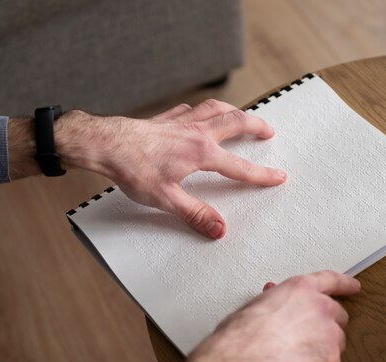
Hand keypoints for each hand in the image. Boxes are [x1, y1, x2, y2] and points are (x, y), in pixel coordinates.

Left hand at [56, 100, 286, 238]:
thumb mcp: (166, 198)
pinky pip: (190, 109)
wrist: (106, 144)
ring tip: (243, 116)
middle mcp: (196, 133)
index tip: (279, 177)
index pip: (239, 167)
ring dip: (234, 111)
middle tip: (270, 131)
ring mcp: (181, 122)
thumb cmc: (133, 169)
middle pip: (236, 122)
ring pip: (215, 109)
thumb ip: (195, 214)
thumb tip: (219, 229)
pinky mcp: (165, 119)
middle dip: (256, 126)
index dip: (261, 174)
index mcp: (201, 153)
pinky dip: (202, 110)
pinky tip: (199, 114)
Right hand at [183, 271, 360, 361]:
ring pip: (336, 342)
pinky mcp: (331, 361)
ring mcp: (329, 335)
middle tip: (306, 335)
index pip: (331, 281)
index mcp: (302, 289)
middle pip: (338, 315)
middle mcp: (320, 307)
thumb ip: (275, 299)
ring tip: (297, 355)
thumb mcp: (256, 305)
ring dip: (322, 348)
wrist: (242, 361)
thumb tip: (275, 299)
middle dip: (325, 324)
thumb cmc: (242, 334)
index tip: (353, 287)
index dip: (345, 284)